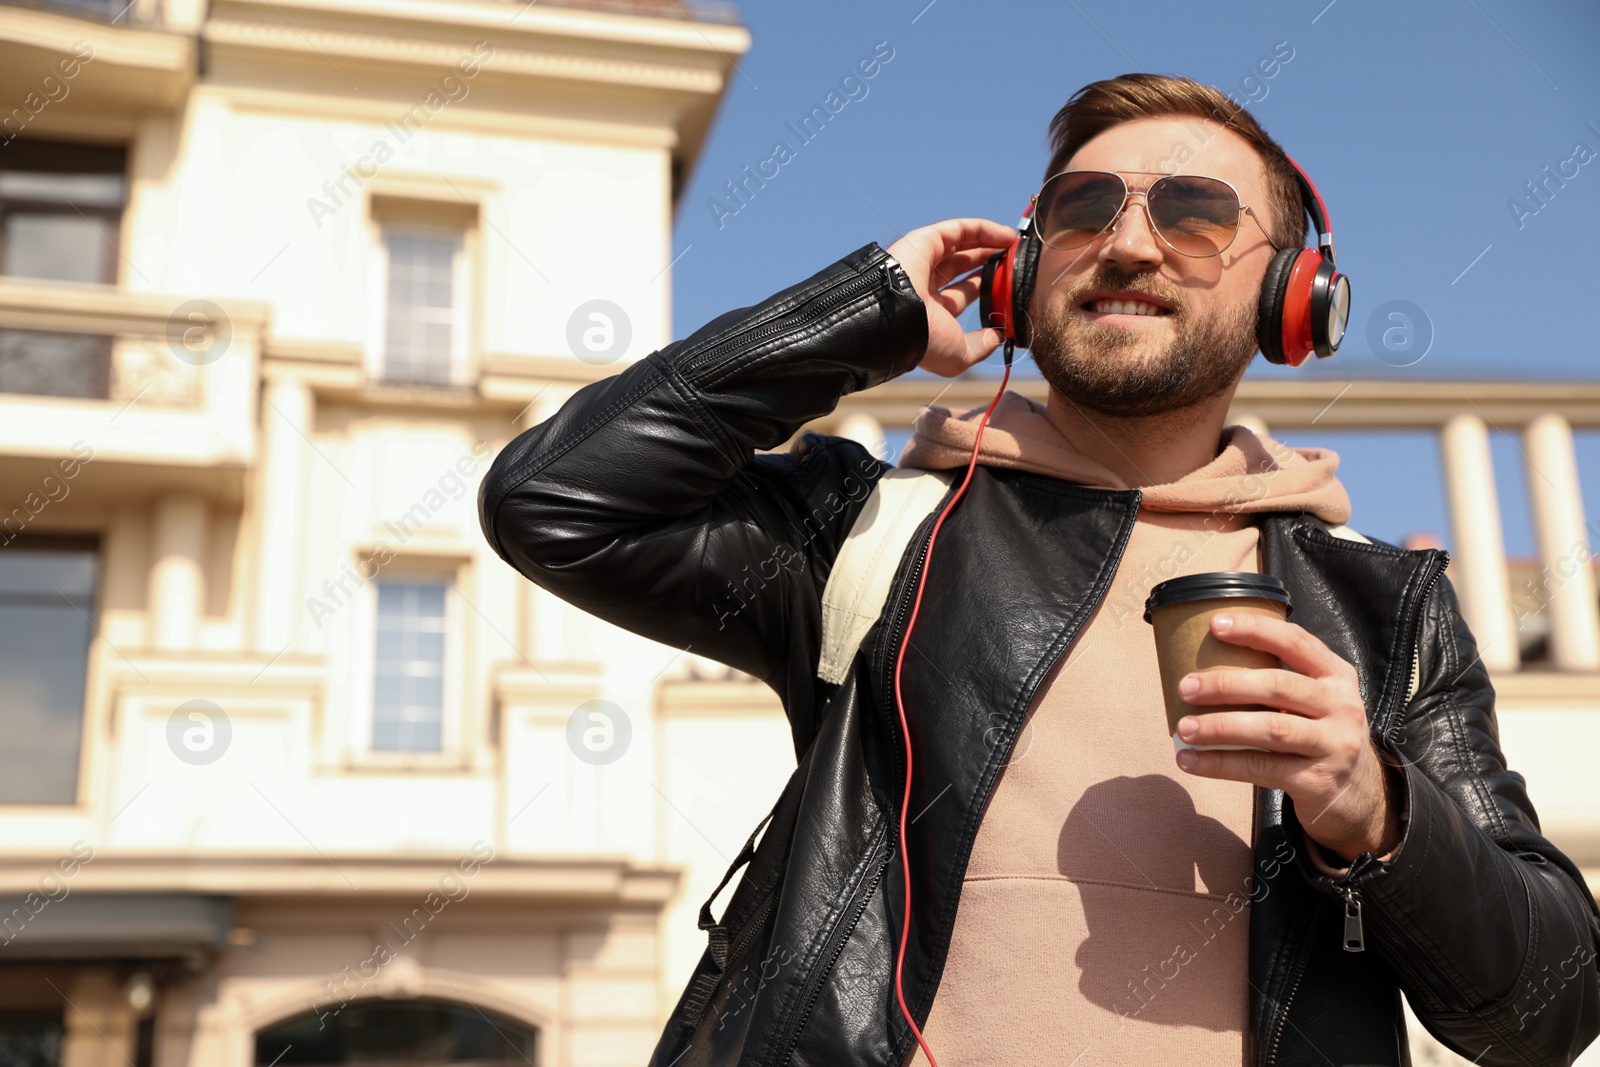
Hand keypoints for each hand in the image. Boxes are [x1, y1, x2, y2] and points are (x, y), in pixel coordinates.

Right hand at [886, 219, 1015, 377]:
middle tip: (1014, 264)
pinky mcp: (924, 240)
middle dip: (989, 264)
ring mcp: (922, 261)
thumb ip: (979, 348)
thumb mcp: (958, 355)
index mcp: (930, 311)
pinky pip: (957, 230)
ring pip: (960, 246)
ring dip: (988, 243)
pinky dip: (983, 229)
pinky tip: (1006, 236)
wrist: (896, 320)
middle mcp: (925, 284)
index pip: (963, 294)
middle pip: (963, 267)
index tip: (1011, 286)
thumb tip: (996, 337)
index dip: (988, 288)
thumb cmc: (923, 341)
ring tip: (1014, 245)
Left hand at [1171, 611, 1401, 862]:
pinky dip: (1220, 763)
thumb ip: (1281, 680)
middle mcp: (1342, 707)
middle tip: (1186, 687)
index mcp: (1337, 676)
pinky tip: (1190, 760)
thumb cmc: (1319, 735)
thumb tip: (1205, 665)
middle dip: (1227, 684)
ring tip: (1183, 728)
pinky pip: (1261, 768)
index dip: (1257, 630)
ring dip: (1220, 727)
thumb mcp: (1317, 700)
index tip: (1216, 625)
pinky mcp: (1317, 781)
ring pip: (1271, 729)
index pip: (1296, 642)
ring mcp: (1333, 745)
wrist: (1359, 796)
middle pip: (1279, 687)